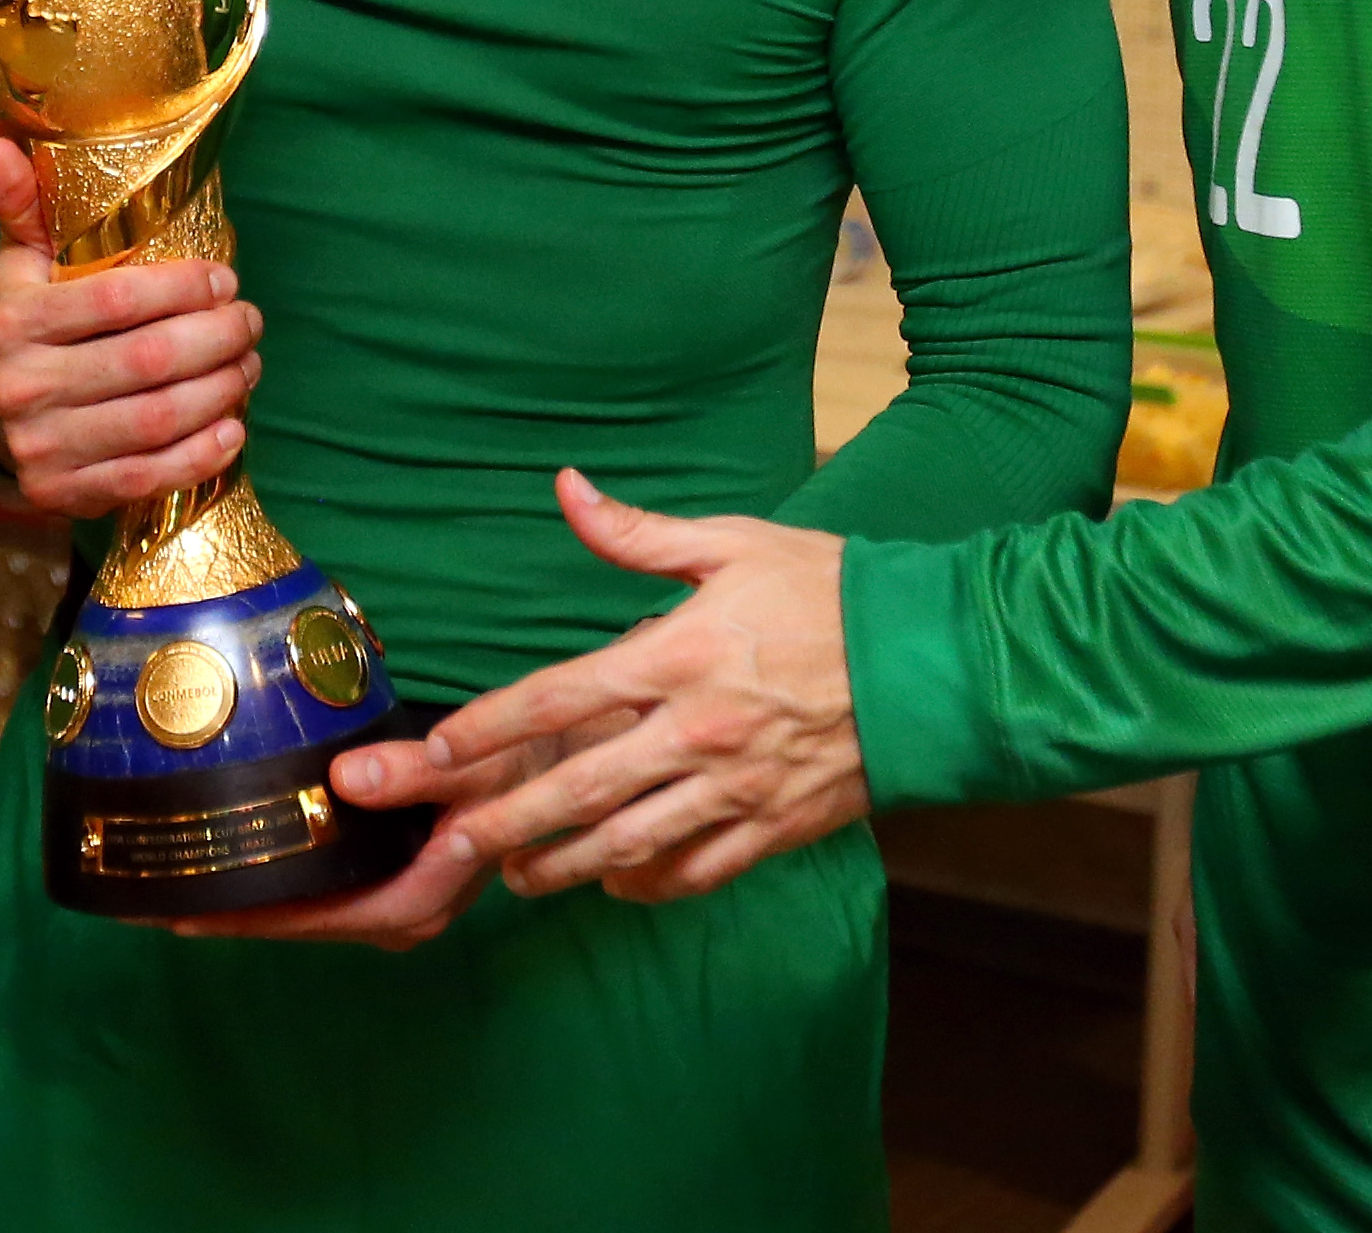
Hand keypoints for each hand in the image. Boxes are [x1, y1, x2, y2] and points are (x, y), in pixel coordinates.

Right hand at [0, 137, 261, 515]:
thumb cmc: (25, 319)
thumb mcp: (19, 260)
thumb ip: (22, 206)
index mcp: (13, 321)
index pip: (116, 300)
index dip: (183, 288)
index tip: (225, 279)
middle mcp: (20, 388)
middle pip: (147, 362)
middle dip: (216, 339)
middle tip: (251, 321)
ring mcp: (40, 448)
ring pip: (155, 421)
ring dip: (220, 392)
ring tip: (250, 366)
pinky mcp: (61, 494)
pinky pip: (146, 478)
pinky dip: (199, 456)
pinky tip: (233, 429)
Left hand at [147, 727, 581, 949]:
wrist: (566, 765)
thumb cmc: (523, 766)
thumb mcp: (477, 764)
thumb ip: (414, 771)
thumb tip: (344, 779)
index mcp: (417, 902)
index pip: (312, 919)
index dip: (246, 917)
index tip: (181, 910)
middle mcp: (403, 915)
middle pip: (299, 923)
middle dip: (231, 913)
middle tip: (151, 900)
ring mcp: (397, 899)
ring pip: (308, 910)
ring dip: (251, 900)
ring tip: (179, 883)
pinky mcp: (394, 877)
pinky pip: (323, 890)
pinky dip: (282, 880)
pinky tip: (242, 859)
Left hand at [427, 469, 864, 904]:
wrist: (937, 660)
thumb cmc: (832, 591)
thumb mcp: (733, 543)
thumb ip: (637, 533)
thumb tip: (567, 488)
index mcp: (679, 655)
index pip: (558, 697)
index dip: (487, 727)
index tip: (435, 751)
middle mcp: (698, 732)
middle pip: (577, 790)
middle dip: (501, 823)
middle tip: (445, 847)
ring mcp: (736, 789)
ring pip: (626, 846)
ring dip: (559, 865)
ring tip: (513, 873)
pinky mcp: (774, 829)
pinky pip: (694, 872)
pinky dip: (645, 884)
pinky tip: (612, 881)